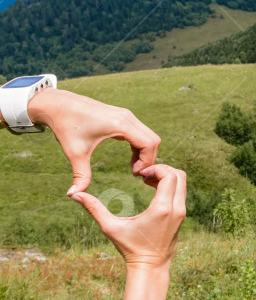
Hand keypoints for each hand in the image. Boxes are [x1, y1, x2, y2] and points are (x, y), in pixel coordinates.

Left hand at [26, 88, 160, 194]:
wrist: (58, 105)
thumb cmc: (66, 126)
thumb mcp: (74, 152)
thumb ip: (80, 175)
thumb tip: (74, 195)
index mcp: (120, 124)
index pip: (149, 144)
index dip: (147, 161)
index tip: (134, 174)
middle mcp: (127, 117)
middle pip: (153, 140)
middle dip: (149, 159)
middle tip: (136, 174)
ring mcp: (126, 115)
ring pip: (149, 136)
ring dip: (146, 153)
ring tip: (133, 168)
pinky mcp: (123, 116)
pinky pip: (141, 132)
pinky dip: (140, 146)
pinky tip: (130, 159)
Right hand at [69, 165, 185, 269]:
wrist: (150, 266)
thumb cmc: (129, 248)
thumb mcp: (110, 228)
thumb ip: (94, 209)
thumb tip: (74, 195)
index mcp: (162, 209)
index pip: (169, 176)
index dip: (156, 168)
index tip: (140, 174)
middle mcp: (176, 208)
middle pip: (179, 175)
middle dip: (163, 169)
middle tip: (144, 174)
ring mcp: (181, 212)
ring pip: (182, 182)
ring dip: (167, 176)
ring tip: (147, 180)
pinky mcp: (181, 215)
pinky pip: (180, 192)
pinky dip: (170, 185)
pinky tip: (153, 188)